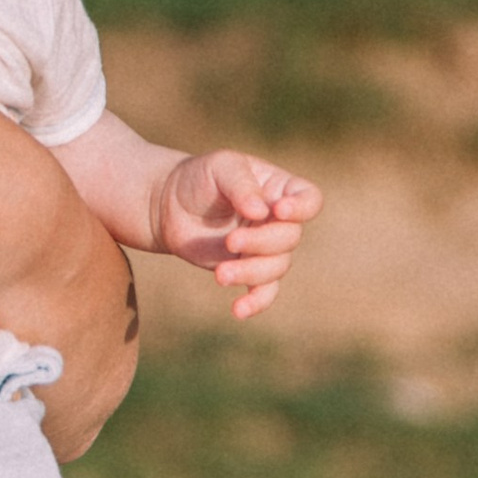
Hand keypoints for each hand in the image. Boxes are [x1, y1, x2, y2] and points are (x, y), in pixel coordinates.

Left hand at [157, 150, 322, 320]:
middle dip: (261, 243)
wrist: (168, 205)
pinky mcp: (246, 269)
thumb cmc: (199, 178)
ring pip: (275, 267)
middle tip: (230, 241)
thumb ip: (242, 185)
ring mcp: (264, 248)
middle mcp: (278, 221)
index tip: (277, 211)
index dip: (301, 208)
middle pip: (290, 238)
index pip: (309, 199)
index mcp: (280, 189)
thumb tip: (260, 212)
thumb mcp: (220, 167)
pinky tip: (238, 310)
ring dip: (250, 272)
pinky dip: (255, 303)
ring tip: (220, 274)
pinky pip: (263, 292)